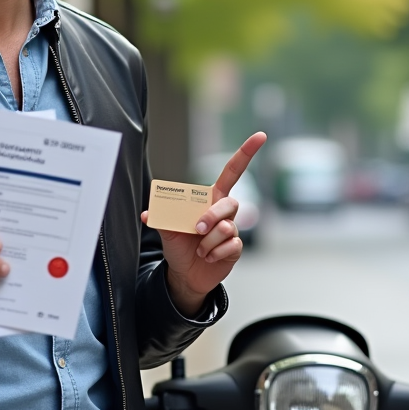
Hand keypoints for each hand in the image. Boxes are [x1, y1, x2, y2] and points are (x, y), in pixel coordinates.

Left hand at [141, 132, 266, 315]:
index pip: (232, 172)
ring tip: (199, 249)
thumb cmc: (178, 245)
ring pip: (227, 228)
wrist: (185, 273)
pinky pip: (230, 245)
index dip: (246, 153)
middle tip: (196, 230)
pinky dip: (214, 253)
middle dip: (211, 217)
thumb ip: (161, 218)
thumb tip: (148, 214)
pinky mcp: (236, 247)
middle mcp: (224, 211)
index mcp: (210, 198)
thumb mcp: (166, 229)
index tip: (260, 136)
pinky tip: (207, 257)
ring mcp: (232, 229)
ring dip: (207, 242)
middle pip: (230, 203)